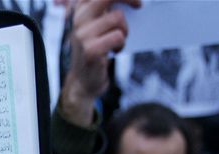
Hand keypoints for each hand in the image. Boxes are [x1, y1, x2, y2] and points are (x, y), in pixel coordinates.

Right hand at [60, 0, 139, 125]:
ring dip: (125, 30)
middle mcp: (79, 20)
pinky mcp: (90, 50)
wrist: (84, 81)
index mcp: (80, 10)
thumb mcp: (97, 26)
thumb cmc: (96, 51)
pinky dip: (121, 44)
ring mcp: (82, 35)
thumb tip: (131, 0)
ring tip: (118, 40)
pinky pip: (118, 37)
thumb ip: (106, 9)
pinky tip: (114, 52)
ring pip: (117, 18)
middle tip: (139, 6)